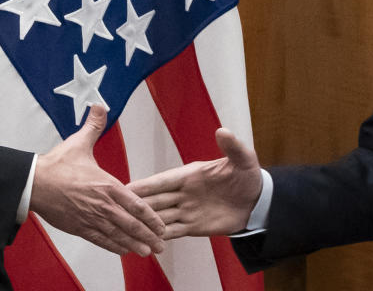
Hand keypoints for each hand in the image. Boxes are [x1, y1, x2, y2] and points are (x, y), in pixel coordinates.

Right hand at [29, 106, 165, 255]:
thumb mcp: (79, 142)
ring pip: (118, 235)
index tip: (162, 224)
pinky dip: (113, 246)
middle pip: (131, 224)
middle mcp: (103, 204)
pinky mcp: (79, 227)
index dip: (151, 217)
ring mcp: (91, 217)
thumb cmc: (57, 164)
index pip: (136, 204)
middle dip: (148, 236)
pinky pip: (100, 239)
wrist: (34, 182)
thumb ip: (93, 126)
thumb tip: (100, 106)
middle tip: (161, 245)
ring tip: (148, 252)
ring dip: (134, 244)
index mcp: (107, 185)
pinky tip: (122, 250)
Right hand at [128, 128, 262, 238]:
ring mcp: (187, 210)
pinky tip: (145, 241)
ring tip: (125, 230)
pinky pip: (173, 232)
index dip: (145, 185)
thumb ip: (232, 148)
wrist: (258, 202)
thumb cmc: (248, 177)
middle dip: (136, 205)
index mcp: (190, 175)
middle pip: (156, 200)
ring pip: (160, 218)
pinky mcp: (193, 226)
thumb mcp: (243, 160)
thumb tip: (223, 131)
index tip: (125, 187)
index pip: (163, 180)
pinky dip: (160, 237)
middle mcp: (184, 192)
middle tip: (114, 210)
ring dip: (145, 223)